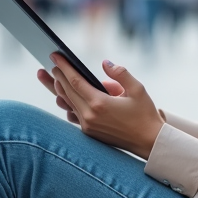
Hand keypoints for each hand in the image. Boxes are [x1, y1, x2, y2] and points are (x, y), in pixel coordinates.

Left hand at [36, 55, 165, 158]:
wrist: (148, 142)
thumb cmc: (145, 114)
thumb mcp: (137, 89)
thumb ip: (120, 73)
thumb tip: (104, 63)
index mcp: (100, 103)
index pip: (75, 81)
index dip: (64, 67)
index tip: (55, 55)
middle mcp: (89, 116)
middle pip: (66, 91)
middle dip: (57, 75)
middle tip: (51, 62)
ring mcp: (87, 125)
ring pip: (67, 102)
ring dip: (57, 89)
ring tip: (48, 76)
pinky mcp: (88, 132)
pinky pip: (73, 114)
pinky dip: (67, 102)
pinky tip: (61, 95)